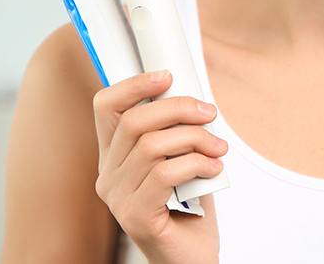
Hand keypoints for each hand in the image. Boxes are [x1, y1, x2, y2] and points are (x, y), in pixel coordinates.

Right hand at [92, 70, 227, 263]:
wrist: (192, 256)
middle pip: (135, 121)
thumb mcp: (180, 156)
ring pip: (153, 146)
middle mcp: (108, 175)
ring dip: (196, 139)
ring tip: (218, 148)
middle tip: (210, 114)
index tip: (167, 77)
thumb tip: (194, 96)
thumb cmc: (189, 203)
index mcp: (115, 155)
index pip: (106, 107)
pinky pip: (166, 174)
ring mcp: (118, 198)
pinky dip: (197, 164)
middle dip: (179, 108)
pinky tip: (214, 170)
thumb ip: (176, 129)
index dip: (134, 85)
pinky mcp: (135, 217)